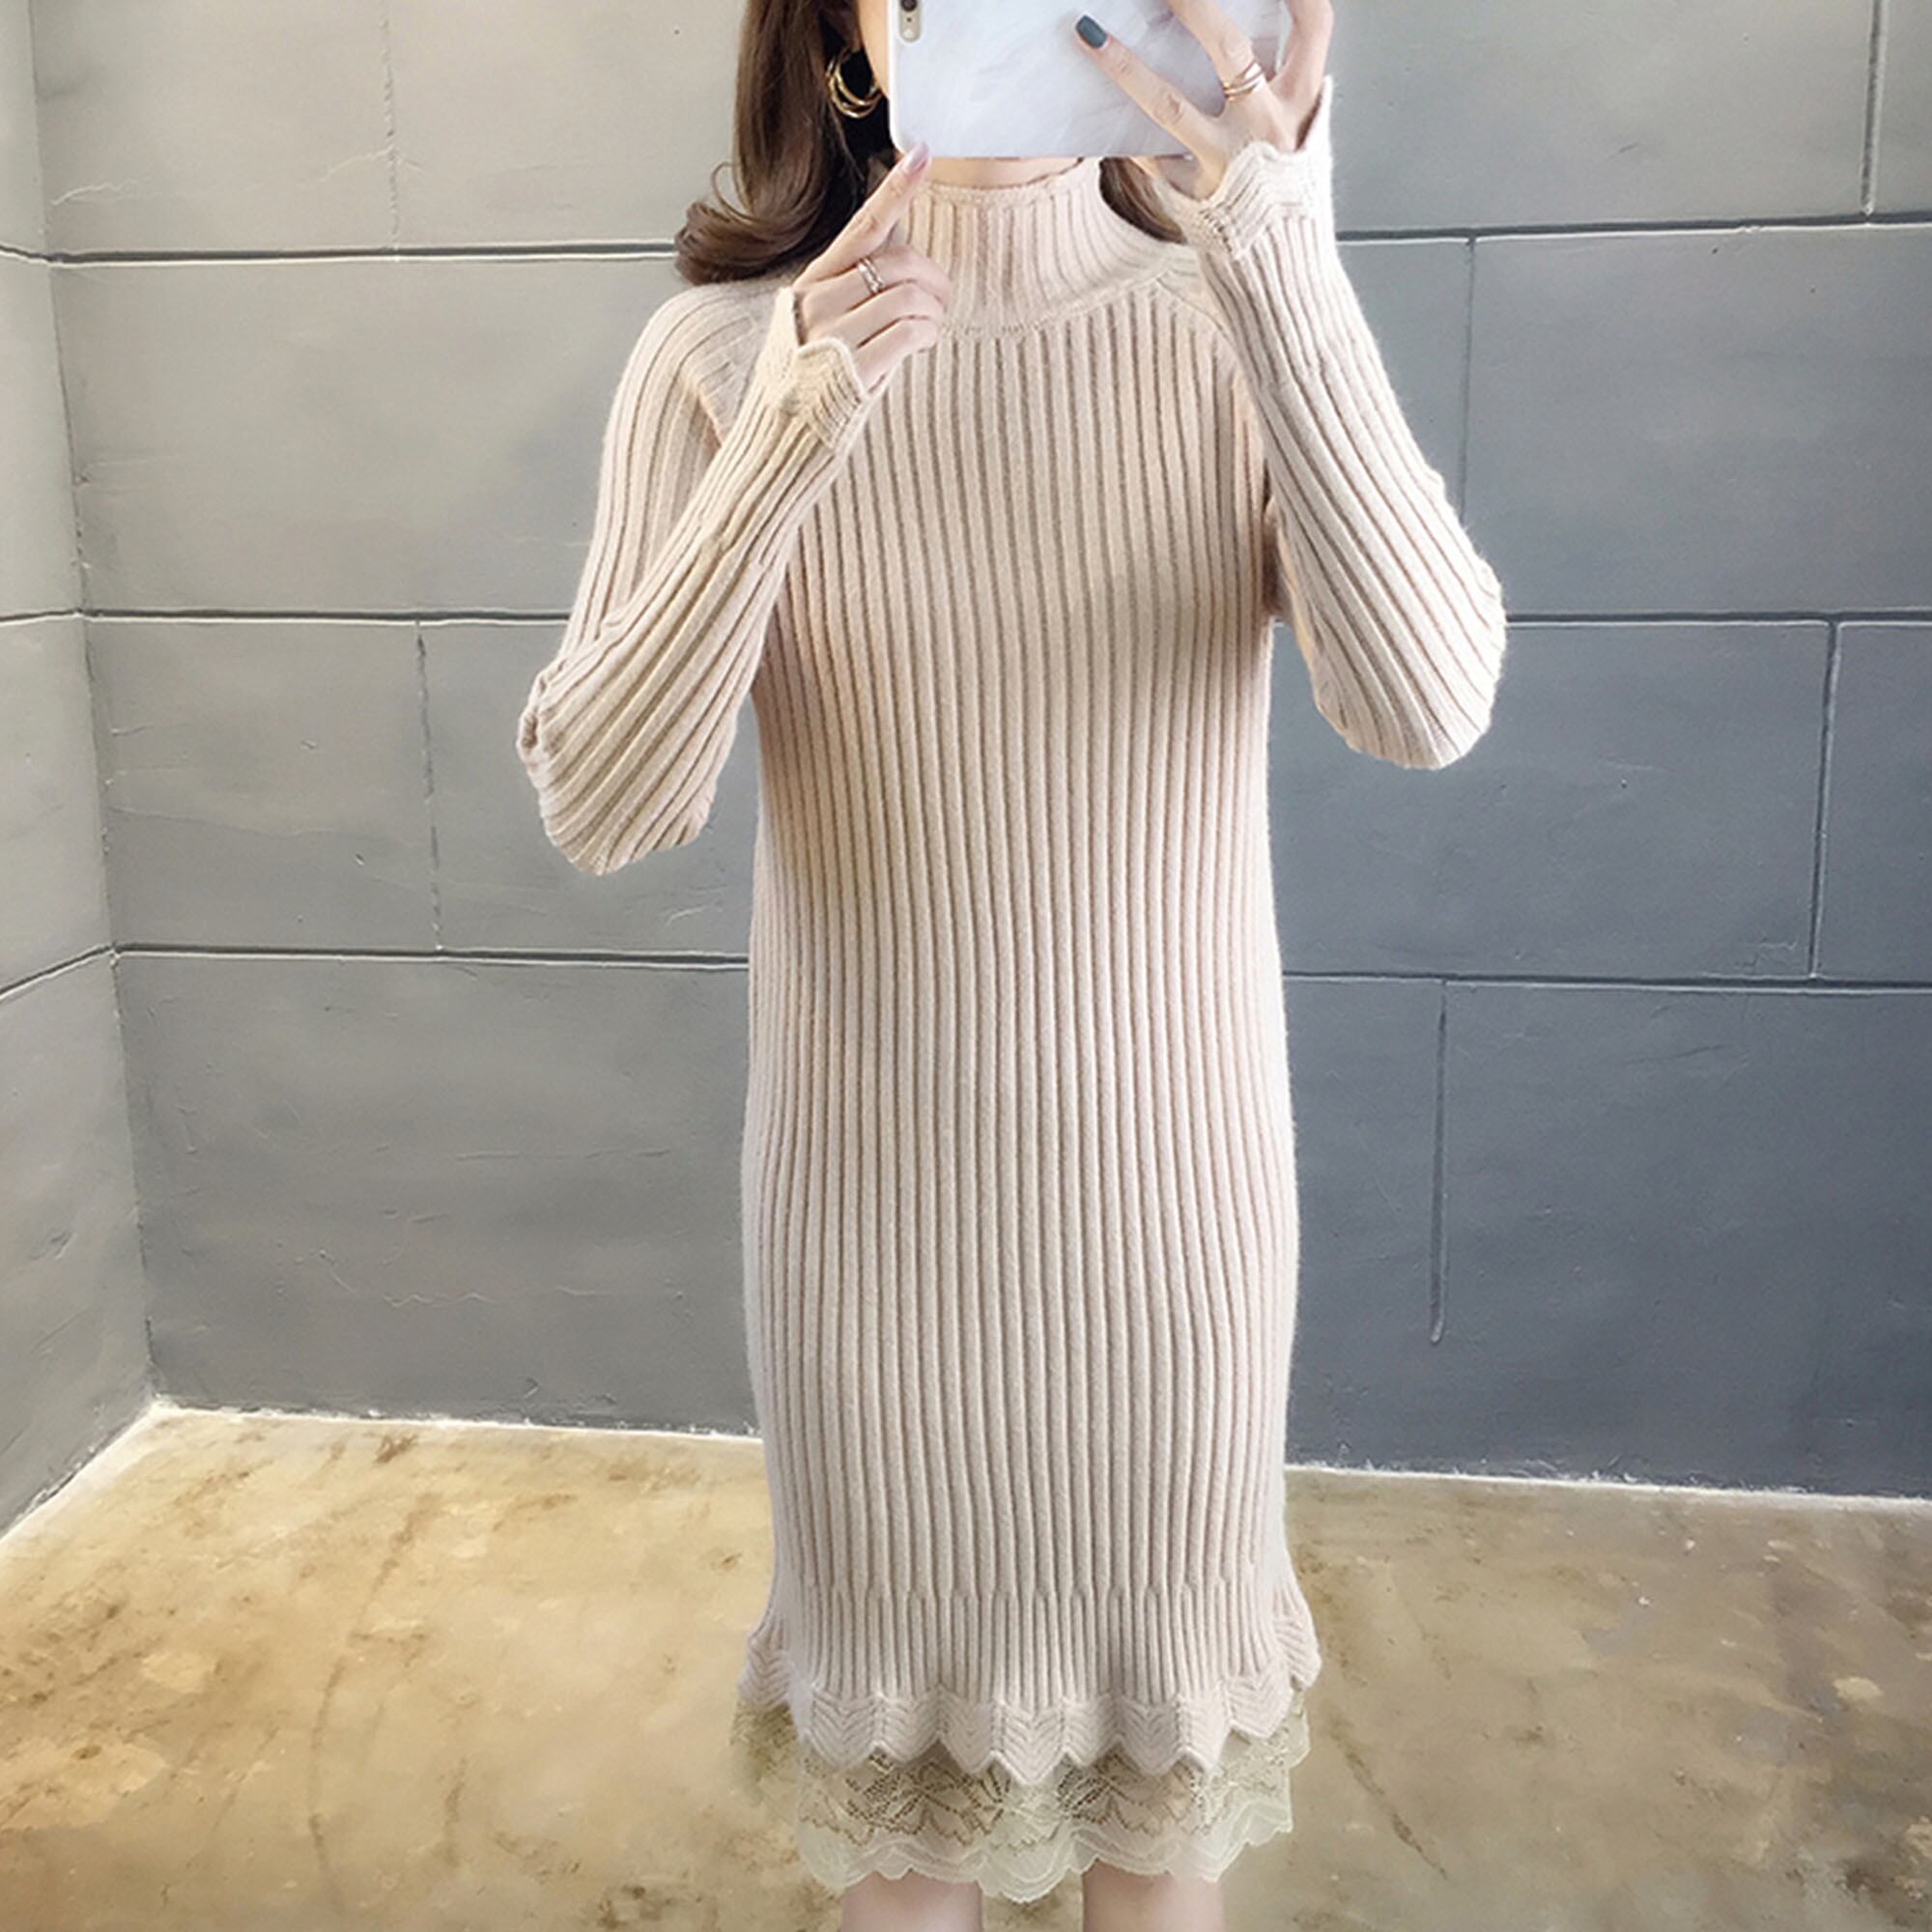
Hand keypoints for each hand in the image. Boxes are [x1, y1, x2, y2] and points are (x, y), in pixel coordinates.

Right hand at [790, 141, 953, 393]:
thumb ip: (849, 294)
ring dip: (933, 310)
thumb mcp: (815, 333)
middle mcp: (816, 306)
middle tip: (943, 299)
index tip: (922, 155)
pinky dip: (927, 333)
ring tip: (932, 327)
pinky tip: (924, 343)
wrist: (773, 448)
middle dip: (933, 277)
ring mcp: (831, 338)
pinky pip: (907, 332)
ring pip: (906, 296)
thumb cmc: (803, 395)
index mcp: (808, 288)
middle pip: (896, 262)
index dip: (895, 191)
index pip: (860, 229)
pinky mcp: (851, 372)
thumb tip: (896, 255)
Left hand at [1073, 0, 1332, 200]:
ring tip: (1091, 35)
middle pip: (1229, 49)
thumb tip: (1262, 41)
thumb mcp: (1306, 135)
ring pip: (1170, 105)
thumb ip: (1286, 88)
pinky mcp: (1197, 194)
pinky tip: (1106, 124)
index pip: (1313, 23)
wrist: (1284, 268)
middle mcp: (1266, 126)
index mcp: (1301, 103)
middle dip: (1193, 5)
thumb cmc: (1290, 197)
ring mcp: (1227, 161)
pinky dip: (1134, 144)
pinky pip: (1156, 160)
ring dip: (1125, 67)